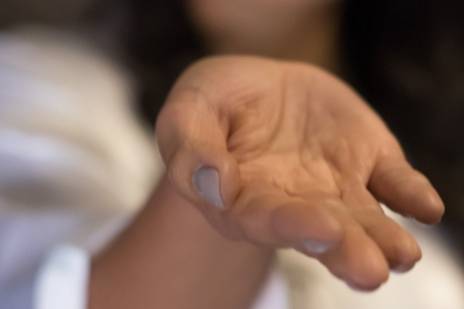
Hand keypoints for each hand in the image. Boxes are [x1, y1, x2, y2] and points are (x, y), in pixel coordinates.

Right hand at [156, 56, 443, 289]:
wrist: (256, 87)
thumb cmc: (214, 104)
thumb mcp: (188, 110)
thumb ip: (192, 148)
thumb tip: (214, 184)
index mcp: (244, 199)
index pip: (266, 220)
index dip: (291, 226)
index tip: (320, 228)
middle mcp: (293, 203)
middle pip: (321, 232)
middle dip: (346, 250)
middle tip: (369, 269)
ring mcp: (334, 185)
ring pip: (362, 218)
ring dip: (384, 238)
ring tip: (402, 254)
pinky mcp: (365, 160)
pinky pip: (392, 181)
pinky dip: (410, 193)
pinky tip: (424, 206)